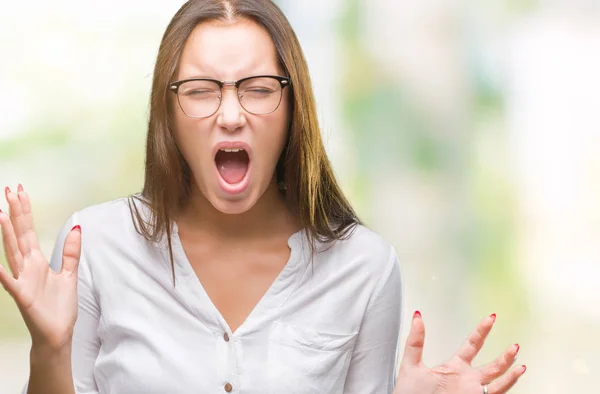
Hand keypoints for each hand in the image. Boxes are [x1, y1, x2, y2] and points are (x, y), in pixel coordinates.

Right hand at [0, 184, 81, 349]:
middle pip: (19, 235)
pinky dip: (2, 272)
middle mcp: (27, 268)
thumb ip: (71, 252)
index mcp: (37, 262)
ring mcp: (23, 281)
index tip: (20, 192)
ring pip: (13, 253)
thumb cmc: (59, 307)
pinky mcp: (23, 296)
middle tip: (8, 190)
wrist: (57, 334)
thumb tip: (77, 228)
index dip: (25, 211)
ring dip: (6, 234)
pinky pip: (11, 282)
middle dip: (15, 213)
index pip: (28, 231)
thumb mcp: (70, 274)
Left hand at [393, 311, 525, 393]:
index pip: (472, 345)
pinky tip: (517, 374)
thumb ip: (415, 341)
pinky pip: (496, 393)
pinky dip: (508, 383)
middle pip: (491, 365)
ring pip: (498, 381)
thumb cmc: (409, 393)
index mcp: (453, 367)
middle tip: (515, 345)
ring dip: (509, 371)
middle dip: (504, 355)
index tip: (491, 318)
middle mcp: (466, 379)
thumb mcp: (411, 364)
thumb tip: (417, 316)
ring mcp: (472, 391)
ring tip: (519, 361)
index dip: (482, 331)